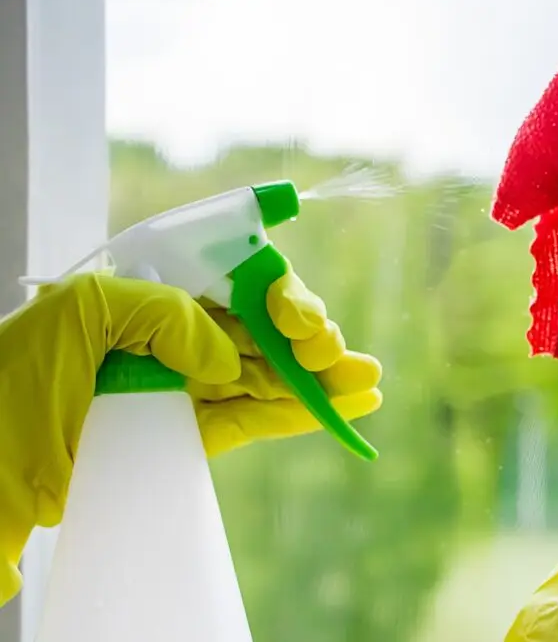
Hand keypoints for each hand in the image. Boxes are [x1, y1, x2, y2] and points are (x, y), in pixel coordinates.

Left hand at [0, 269, 381, 604]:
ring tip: (367, 382)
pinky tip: (340, 408)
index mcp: (153, 292)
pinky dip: (299, 414)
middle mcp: (177, 335)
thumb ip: (164, 313)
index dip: (276, 291)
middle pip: (262, 326)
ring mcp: (187, 386)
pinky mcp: (192, 433)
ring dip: (321, 378)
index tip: (293, 317)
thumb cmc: (16, 375)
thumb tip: (226, 356)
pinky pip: (254, 418)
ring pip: (269, 374)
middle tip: (335, 355)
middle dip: (308, 337)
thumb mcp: (83, 312)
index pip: (234, 278)